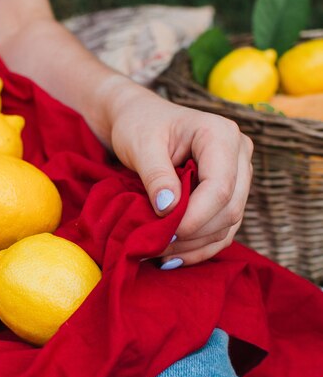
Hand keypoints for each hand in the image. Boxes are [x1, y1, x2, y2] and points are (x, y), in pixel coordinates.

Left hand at [103, 78, 252, 267]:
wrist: (139, 118)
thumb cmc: (139, 125)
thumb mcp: (140, 145)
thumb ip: (156, 175)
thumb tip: (169, 209)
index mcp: (221, 135)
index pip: (220, 186)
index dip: (196, 216)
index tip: (165, 233)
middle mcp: (239, 154)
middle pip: (230, 208)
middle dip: (194, 233)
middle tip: (157, 246)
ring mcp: (237, 176)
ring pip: (229, 223)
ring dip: (195, 245)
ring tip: (160, 254)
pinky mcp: (228, 194)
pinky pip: (222, 228)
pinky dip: (199, 247)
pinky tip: (173, 257)